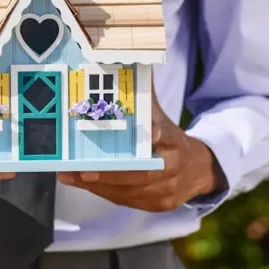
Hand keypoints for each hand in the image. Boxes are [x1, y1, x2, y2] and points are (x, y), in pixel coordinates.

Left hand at [57, 93, 224, 211]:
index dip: (161, 136)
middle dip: (112, 174)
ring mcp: (166, 191)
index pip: (171, 138)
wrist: (197, 171)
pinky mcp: (156, 205)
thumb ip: (145, 98)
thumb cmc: (171, 140)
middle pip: (144, 174)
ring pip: (130, 191)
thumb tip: (132, 63)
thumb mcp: (163, 118)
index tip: (152, 133)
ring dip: (98, 185)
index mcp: (177, 143)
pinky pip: (125, 200)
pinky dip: (102, 191)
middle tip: (85, 170)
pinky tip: (81, 183)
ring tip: (71, 176)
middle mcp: (174, 169)